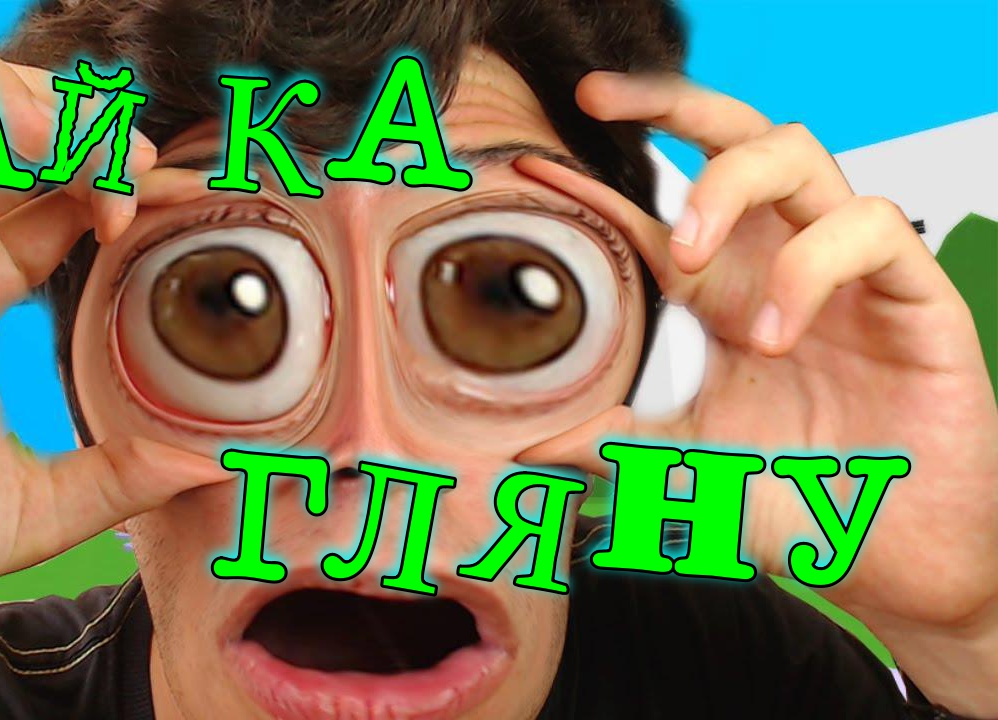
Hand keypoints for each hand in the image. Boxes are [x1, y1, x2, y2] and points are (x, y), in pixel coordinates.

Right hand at [0, 46, 223, 661]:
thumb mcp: (28, 505)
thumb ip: (118, 477)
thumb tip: (211, 465)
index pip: (60, 205)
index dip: (127, 193)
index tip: (190, 211)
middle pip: (26, 145)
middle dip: (103, 146)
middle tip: (159, 188)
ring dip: (51, 113)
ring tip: (108, 169)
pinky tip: (34, 142)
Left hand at [517, 72, 997, 710]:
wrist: (889, 557)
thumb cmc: (796, 496)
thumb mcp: (685, 465)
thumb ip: (614, 446)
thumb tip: (527, 447)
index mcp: (725, 292)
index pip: (658, 211)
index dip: (598, 181)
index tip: (533, 169)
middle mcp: (779, 263)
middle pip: (736, 136)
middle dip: (669, 102)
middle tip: (599, 107)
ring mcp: (846, 272)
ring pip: (800, 153)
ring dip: (729, 186)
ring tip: (687, 262)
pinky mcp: (913, 294)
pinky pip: (869, 228)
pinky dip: (808, 266)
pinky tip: (774, 333)